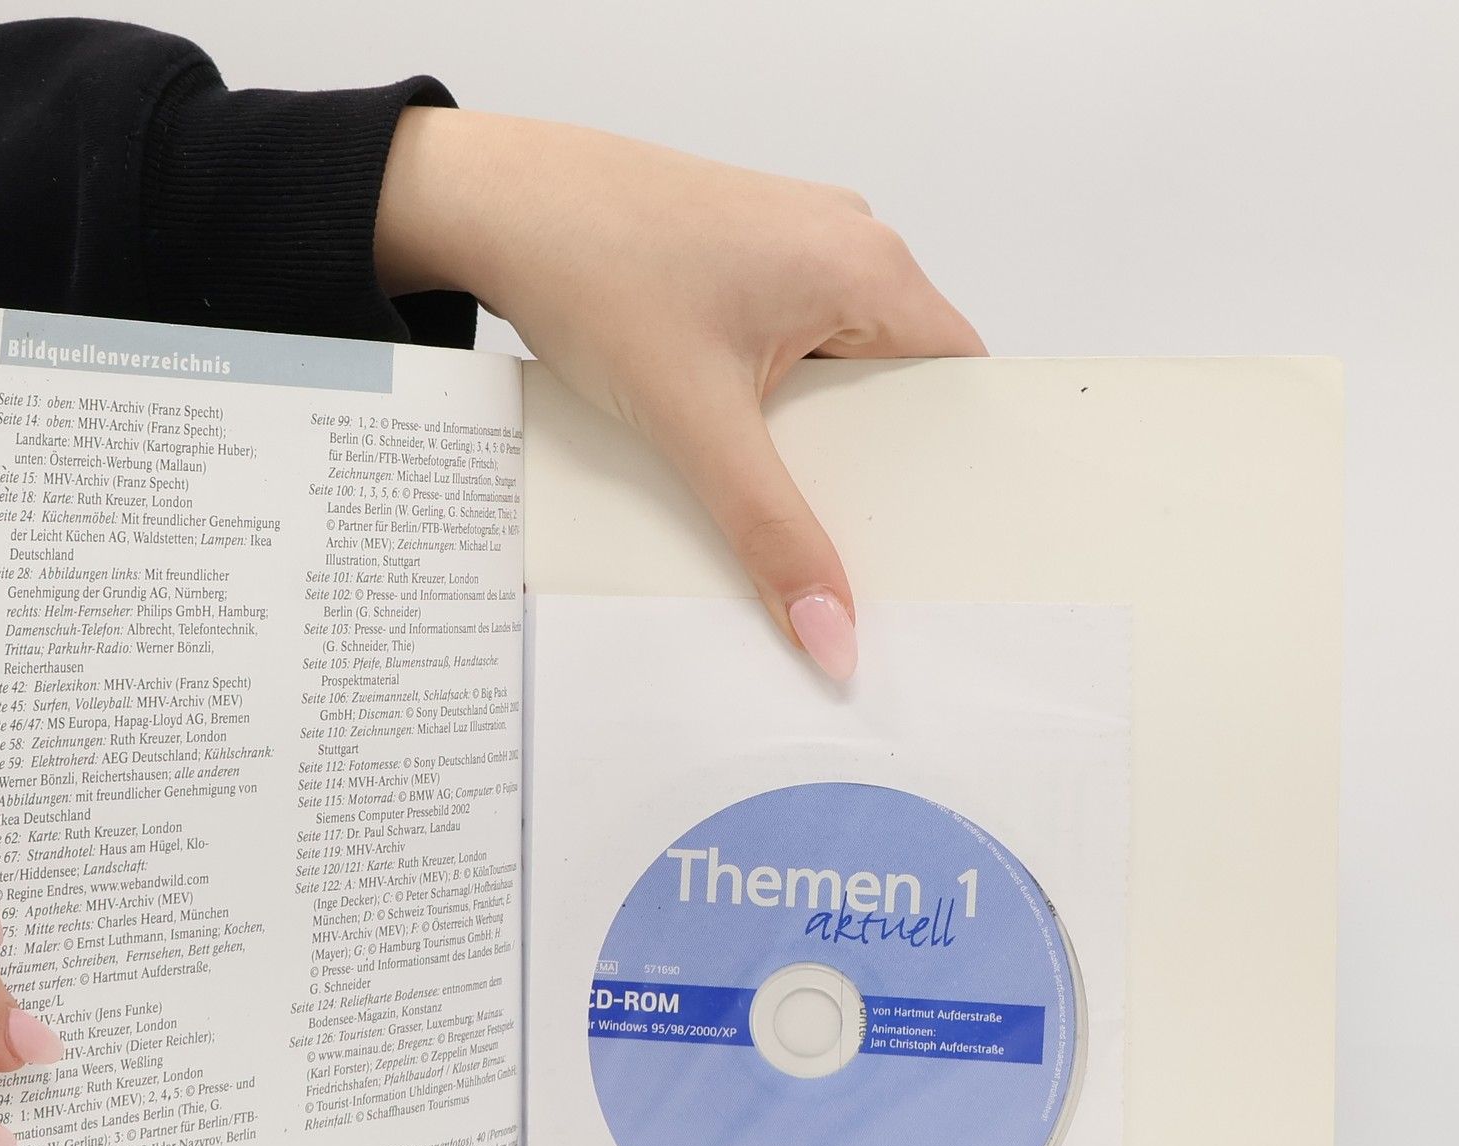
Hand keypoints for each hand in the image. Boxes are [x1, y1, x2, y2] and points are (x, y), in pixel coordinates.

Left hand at [376, 110, 985, 679]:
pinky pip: (788, 352)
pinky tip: (732, 453)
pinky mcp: (743, 265)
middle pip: (899, 386)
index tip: (937, 546)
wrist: (501, 204)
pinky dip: (771, 408)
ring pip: (838, 373)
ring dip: (813, 442)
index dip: (952, 468)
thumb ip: (772, 534)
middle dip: (874, 470)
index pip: (957, 382)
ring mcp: (793, 248)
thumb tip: (831, 628)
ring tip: (784, 509)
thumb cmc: (595, 265)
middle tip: (850, 554)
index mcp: (870, 267)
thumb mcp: (696, 426)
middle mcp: (846, 244)